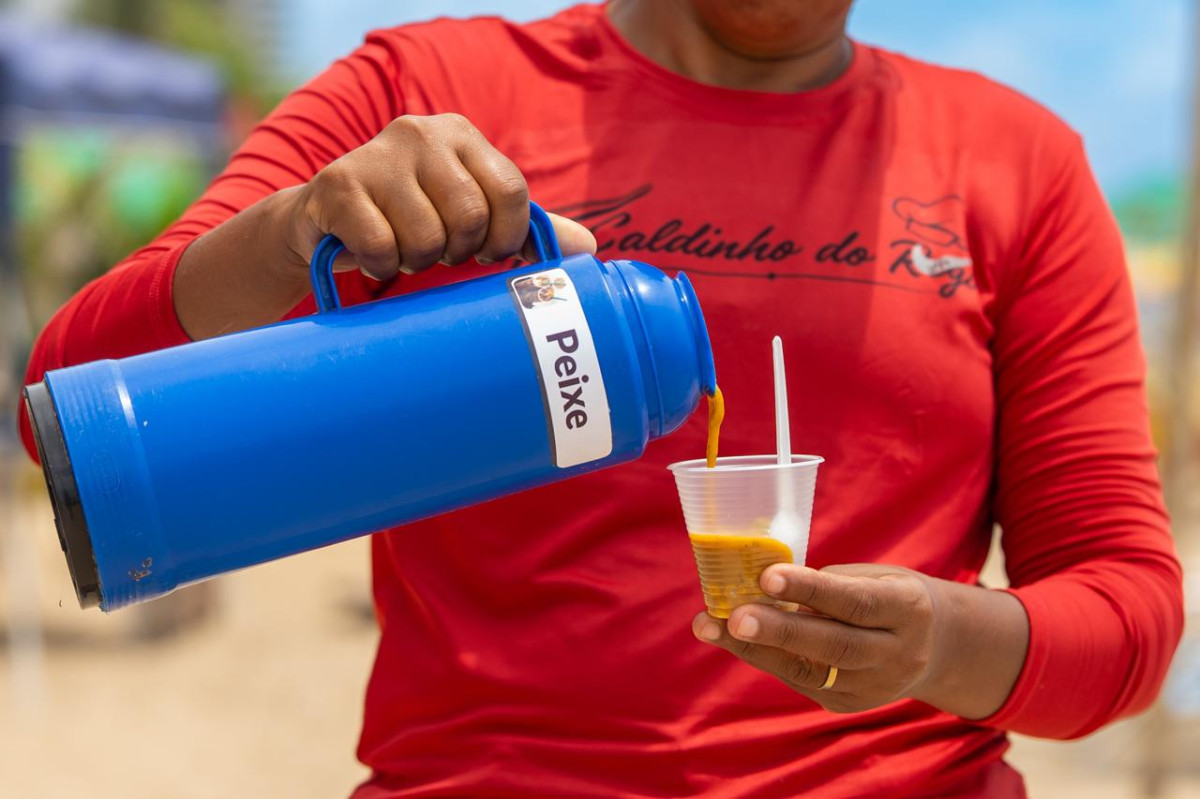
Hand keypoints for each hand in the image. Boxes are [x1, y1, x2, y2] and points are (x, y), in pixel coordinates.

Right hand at [176, 113, 597, 338]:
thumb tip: (590, 249)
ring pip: (426, 238)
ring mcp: (377, 155)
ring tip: (404, 249)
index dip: (505, 237)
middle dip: (457, 252)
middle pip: (470, 218)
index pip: (511, 192)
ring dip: (417, 262)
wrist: (324, 223)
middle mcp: (422, 132)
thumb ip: (525, 228)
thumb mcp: (472, 217)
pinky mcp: (338, 184)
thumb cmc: (410, 218)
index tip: (488, 252)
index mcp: (463, 135)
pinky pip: (381, 247)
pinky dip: (381, 264)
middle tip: (438, 251)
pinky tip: (372, 252)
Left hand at [693, 563, 941, 713]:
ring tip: (711, 626)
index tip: (767, 576)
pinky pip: (801, 681)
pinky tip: (733, 638)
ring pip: (810, 670)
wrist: (935, 645)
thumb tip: (762, 586)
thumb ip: (829, 585)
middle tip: (733, 615)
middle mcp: (897, 653)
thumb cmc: (886, 595)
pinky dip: (765, 657)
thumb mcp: (874, 578)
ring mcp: (875, 686)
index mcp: (907, 608)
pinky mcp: (849, 703)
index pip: (856, 601)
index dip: (811, 589)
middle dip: (778, 630)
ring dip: (755, 648)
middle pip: (834, 644)